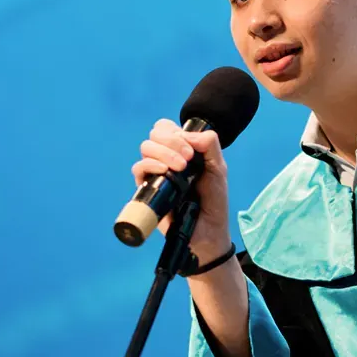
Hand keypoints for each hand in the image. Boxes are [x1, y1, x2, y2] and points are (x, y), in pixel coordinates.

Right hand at [132, 119, 231, 263]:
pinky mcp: (146, 189)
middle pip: (155, 134)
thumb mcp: (218, 167)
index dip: (175, 132)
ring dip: (163, 152)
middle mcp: (165, 158)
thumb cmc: (213, 199)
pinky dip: (150, 164)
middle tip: (188, 159)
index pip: (166, 127)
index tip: (191, 149)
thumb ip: (209, 144)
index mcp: (181, 150)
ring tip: (180, 168)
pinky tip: (164, 171)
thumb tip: (186, 134)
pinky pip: (138, 169)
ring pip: (146, 148)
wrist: (208, 229)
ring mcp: (155, 173)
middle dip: (172, 141)